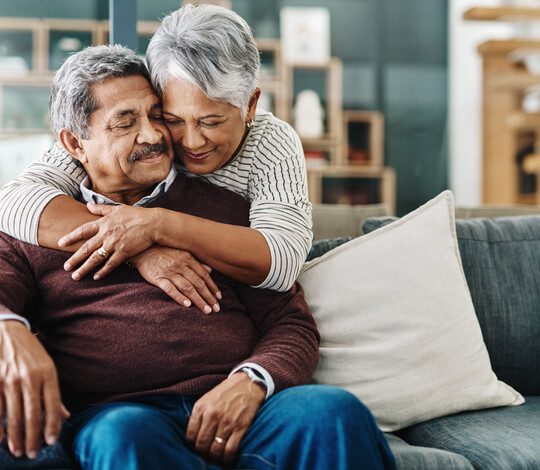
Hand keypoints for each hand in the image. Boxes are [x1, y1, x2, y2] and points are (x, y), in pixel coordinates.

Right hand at [0, 321, 69, 458]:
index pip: (52, 404)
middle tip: (33, 454)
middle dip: (33, 437)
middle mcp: (30, 378)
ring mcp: (10, 380)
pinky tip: (0, 440)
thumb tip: (65, 416)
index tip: (52, 441)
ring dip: (15, 437)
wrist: (7, 331)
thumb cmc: (30, 352)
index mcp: (48, 373)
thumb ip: (53, 393)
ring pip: (13, 416)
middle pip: (32, 414)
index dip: (52, 425)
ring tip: (18, 451)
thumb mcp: (48, 367)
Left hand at [59, 203, 157, 280]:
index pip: (83, 231)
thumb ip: (101, 209)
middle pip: (86, 248)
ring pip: (96, 258)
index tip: (60, 243)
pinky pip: (111, 264)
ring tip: (75, 276)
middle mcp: (106, 234)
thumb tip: (87, 205)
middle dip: (75, 259)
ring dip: (84, 268)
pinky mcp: (124, 252)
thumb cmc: (136, 215)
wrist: (153, 223)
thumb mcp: (117, 208)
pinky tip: (96, 277)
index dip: (71, 237)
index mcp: (103, 223)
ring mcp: (114, 244)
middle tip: (65, 267)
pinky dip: (103, 271)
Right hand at [131, 246, 221, 312]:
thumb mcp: (182, 253)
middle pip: (198, 283)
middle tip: (216, 309)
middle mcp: (181, 266)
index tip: (219, 298)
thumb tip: (210, 270)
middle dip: (209, 297)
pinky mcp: (158, 278)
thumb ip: (196, 262)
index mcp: (188, 259)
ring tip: (206, 310)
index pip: (204, 276)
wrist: (141, 249)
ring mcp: (169, 272)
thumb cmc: (163, 251)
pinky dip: (179, 297)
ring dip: (198, 300)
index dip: (213, 287)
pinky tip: (187, 305)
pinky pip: (170, 289)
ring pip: (187, 288)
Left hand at [186, 372, 265, 465]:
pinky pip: (230, 450)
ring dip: (215, 457)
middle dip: (203, 453)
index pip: (190, 436)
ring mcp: (226, 422)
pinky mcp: (240, 427)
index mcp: (201, 408)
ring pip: (215, 450)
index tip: (197, 446)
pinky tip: (227, 458)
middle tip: (206, 454)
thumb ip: (199, 415)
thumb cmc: (226, 392)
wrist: (247, 383)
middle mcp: (212, 415)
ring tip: (216, 457)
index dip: (193, 445)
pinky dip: (227, 458)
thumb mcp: (207, 398)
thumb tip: (193, 435)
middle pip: (201, 445)